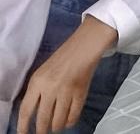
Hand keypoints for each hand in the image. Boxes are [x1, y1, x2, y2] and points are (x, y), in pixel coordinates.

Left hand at [17, 17, 115, 133]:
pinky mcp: (81, 92)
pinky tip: (68, 122)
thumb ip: (36, 90)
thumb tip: (31, 112)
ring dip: (56, 127)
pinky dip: (70, 121)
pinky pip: (73, 114)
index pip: (26, 109)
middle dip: (41, 130)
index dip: (23, 125)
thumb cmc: (62, 58)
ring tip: (55, 128)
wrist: (84, 47)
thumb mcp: (42, 72)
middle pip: (42, 118)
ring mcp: (66, 91)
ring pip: (58, 119)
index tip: (23, 133)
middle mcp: (50, 88)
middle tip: (42, 133)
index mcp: (37, 82)